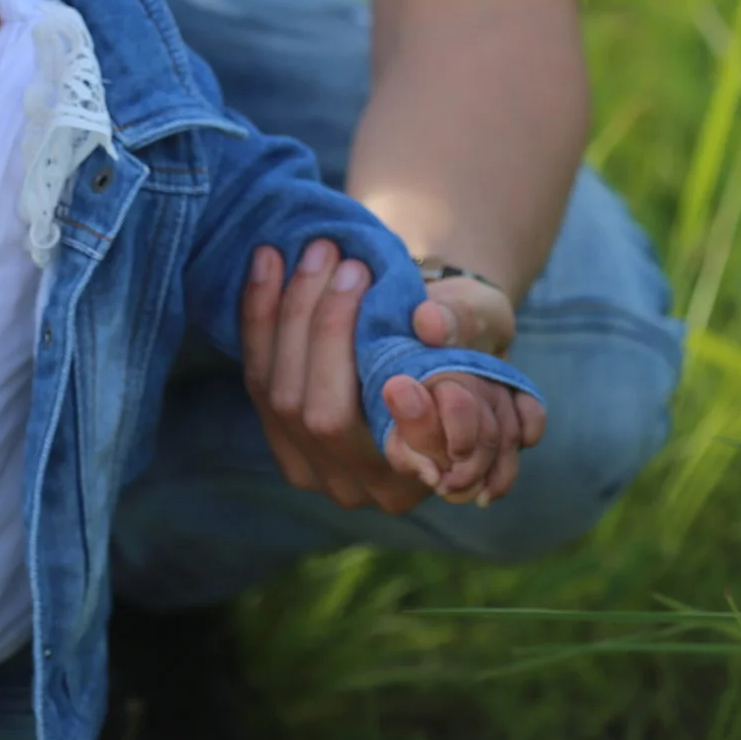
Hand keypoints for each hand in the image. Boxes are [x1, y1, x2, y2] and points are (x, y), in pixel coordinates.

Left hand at [241, 240, 544, 509]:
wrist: (424, 337)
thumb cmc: (462, 332)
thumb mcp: (483, 321)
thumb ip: (466, 323)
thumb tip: (430, 322)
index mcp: (424, 471)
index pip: (395, 442)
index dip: (389, 397)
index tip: (374, 306)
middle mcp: (363, 487)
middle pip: (321, 415)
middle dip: (324, 326)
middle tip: (338, 257)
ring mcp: (312, 469)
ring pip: (280, 396)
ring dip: (287, 313)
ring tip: (310, 252)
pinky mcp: (277, 438)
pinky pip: (257, 379)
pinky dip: (258, 317)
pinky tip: (266, 262)